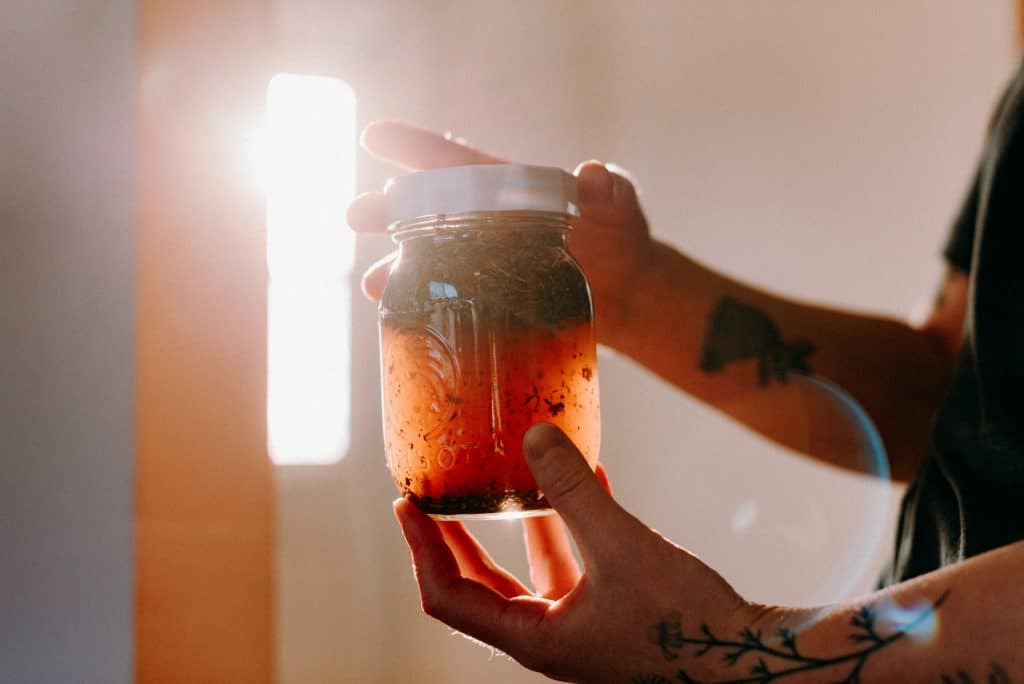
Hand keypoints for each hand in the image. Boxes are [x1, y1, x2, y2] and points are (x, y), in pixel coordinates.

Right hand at [347, 121, 653, 340]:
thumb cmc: (620, 235)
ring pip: (426, 261)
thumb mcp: (619, 206)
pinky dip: (422, 308)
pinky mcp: (487, 302)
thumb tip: (593, 175)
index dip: (415, 147)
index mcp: (505, 189)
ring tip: (371, 284)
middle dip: (388, 211)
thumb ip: (607, 190)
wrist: (629, 294)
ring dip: (394, 270)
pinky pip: (447, 301)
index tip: (373, 136)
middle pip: (426, 211)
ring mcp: (482, 264)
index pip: (456, 163)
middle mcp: (483, 224)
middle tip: (355, 215)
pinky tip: (402, 318)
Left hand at [393, 423, 759, 682]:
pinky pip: (576, 560)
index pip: (449, 597)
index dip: (422, 549)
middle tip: (433, 492)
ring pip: (530, 568)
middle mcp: (549, 635)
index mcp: (536, 638)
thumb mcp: (623, 549)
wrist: (751, 660)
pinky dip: (570, 521)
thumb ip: (573, 492)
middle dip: (454, 536)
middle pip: (479, 584)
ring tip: (503, 471)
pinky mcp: (612, 607)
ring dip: (517, 521)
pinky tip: (587, 476)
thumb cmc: (686, 623)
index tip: (407, 504)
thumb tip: (532, 435)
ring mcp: (581, 623)